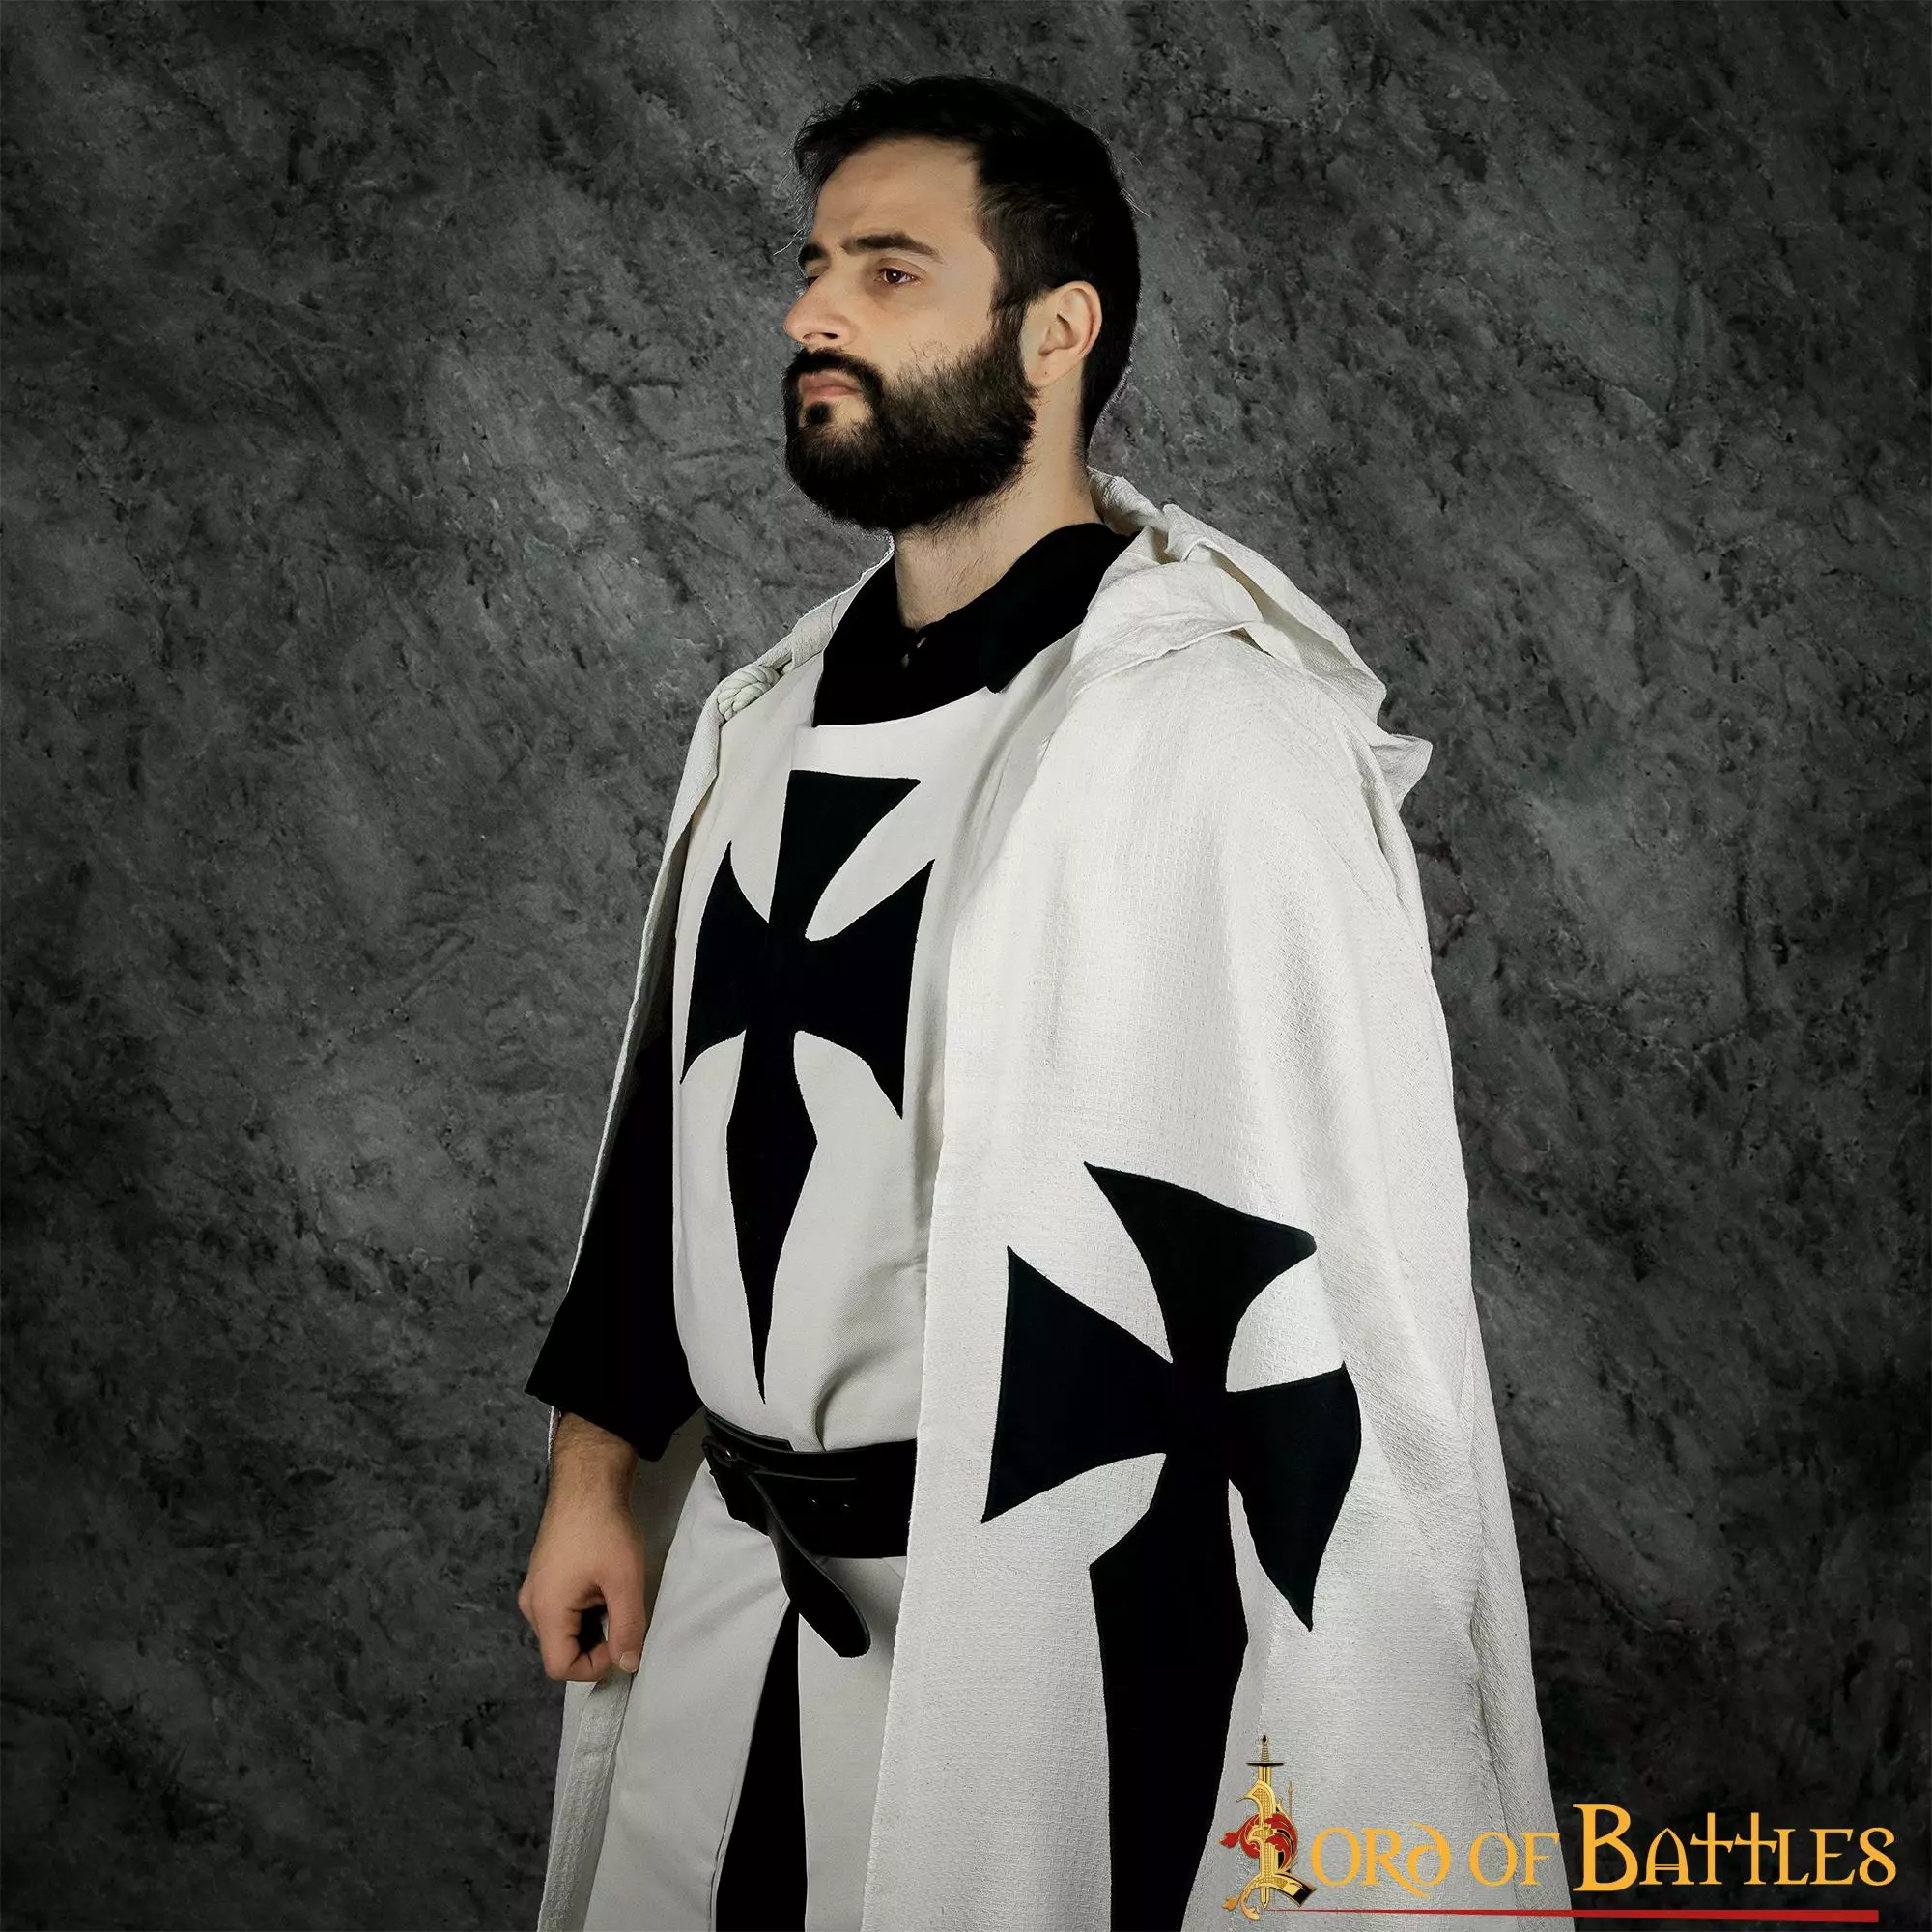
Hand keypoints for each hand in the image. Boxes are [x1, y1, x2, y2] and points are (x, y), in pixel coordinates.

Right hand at [517, 1415, 645, 1681]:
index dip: (595, 1665)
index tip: (622, 1639)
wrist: (587, 1480)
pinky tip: (603, 1582)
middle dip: (595, 1643)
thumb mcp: (624, 1581)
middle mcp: (531, 1604)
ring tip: (613, 1594)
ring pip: (563, 1629)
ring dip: (592, 1624)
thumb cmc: (604, 1530)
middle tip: (622, 1613)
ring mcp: (535, 1588)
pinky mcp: (544, 1574)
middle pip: (560, 1648)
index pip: (560, 1667)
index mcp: (545, 1610)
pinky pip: (562, 1609)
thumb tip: (628, 1666)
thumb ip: (627, 1628)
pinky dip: (584, 1608)